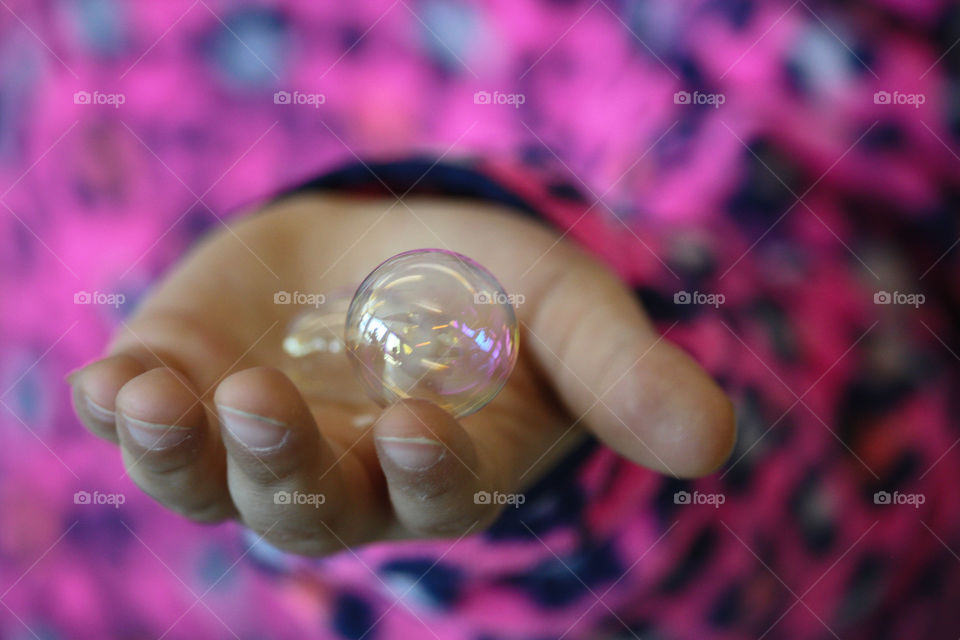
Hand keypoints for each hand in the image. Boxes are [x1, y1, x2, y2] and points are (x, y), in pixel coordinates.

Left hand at [68, 193, 734, 554]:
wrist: (391, 252)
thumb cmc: (490, 291)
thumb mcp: (568, 313)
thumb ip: (627, 376)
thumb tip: (716, 441)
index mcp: (436, 462)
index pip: (431, 490)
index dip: (428, 467)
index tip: (421, 423)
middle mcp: (339, 471)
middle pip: (305, 502)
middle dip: (284, 465)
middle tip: (271, 407)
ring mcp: (254, 431)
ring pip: (208, 477)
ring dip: (177, 448)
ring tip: (153, 399)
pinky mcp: (193, 376)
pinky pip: (144, 412)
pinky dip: (119, 402)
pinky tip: (109, 377)